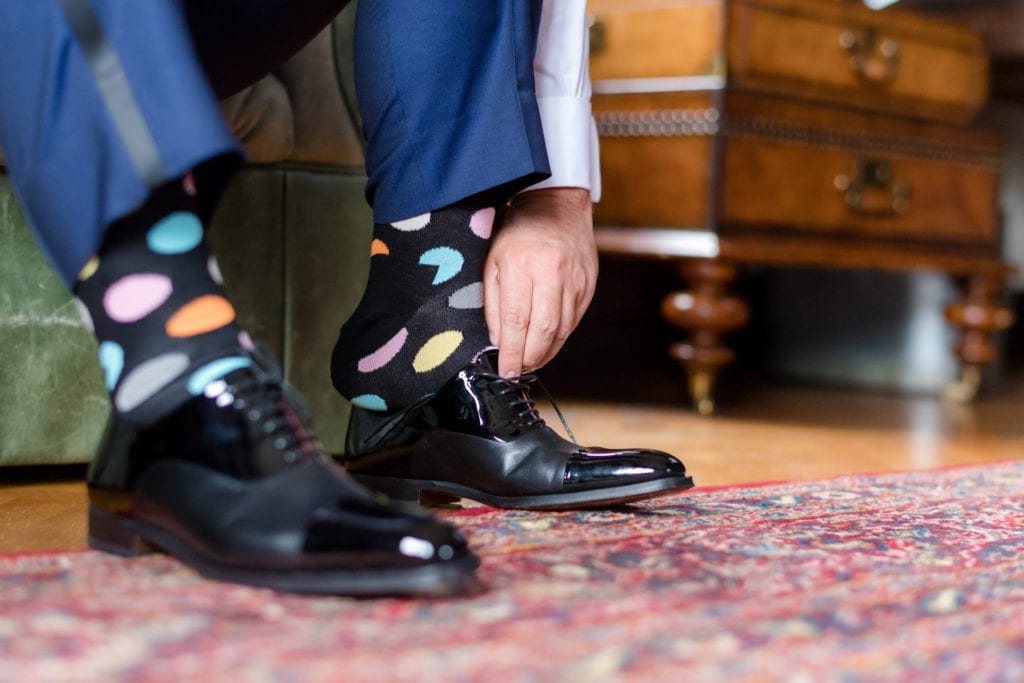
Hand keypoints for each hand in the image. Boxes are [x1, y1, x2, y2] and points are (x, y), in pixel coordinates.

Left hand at [484, 187, 597, 377]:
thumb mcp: (493, 262)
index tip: (505, 371)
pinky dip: (559, 338)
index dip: (512, 352)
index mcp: (521, 264)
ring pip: (562, 330)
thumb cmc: (518, 233)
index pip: (517, 320)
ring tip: (530, 362)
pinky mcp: (588, 284)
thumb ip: (494, 303)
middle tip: (517, 371)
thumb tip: (500, 341)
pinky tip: (547, 345)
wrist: (557, 206)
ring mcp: (575, 279)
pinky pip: (574, 320)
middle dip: (529, 358)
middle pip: (544, 330)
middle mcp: (552, 272)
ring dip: (546, 353)